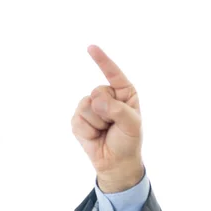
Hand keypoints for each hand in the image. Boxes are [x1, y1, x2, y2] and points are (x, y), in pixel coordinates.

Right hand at [71, 45, 143, 192]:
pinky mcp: (78, 119)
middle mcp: (107, 96)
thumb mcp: (132, 125)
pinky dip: (87, 130)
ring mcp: (91, 106)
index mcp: (124, 93)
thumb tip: (96, 101)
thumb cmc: (128, 141)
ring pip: (87, 105)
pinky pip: (78, 119)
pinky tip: (94, 135)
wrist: (115, 162)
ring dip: (97, 122)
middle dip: (107, 112)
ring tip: (105, 130)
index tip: (91, 48)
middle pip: (98, 92)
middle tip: (113, 125)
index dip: (102, 61)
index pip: (114, 74)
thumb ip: (118, 110)